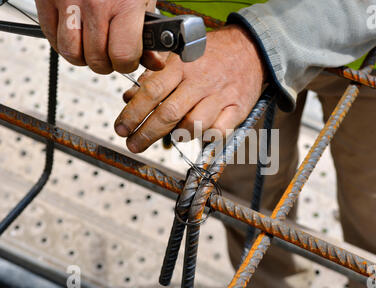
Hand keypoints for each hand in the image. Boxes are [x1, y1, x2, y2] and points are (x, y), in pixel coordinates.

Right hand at [35, 0, 166, 73]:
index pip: (122, 56)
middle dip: (107, 64)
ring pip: (70, 53)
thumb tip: (153, 62)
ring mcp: (68, 1)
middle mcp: (95, 4)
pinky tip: (76, 36)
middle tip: (112, 55)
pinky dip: (63, 43)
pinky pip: (50, 36)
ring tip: (93, 48)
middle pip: (96, 59)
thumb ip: (148, 34)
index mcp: (125, 4)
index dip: (127, 64)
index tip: (129, 60)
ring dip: (83, 57)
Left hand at [114, 25, 266, 152]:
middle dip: (146, 133)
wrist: (250, 50)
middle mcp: (200, 82)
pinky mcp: (237, 109)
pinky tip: (199, 135)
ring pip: (193, 125)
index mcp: (182, 66)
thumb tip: (129, 97)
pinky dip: (206, 138)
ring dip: (178, 135)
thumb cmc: (210, 55)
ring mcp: (220, 96)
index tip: (121, 129)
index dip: (133, 113)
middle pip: (168, 113)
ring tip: (171, 135)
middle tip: (133, 144)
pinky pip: (219, 132)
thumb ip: (154, 76)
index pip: (151, 92)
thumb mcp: (179, 56)